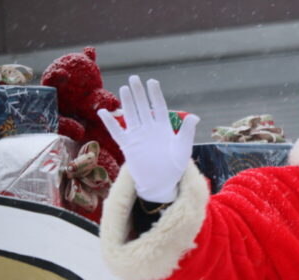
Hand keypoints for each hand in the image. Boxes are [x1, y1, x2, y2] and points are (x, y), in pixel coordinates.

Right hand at [98, 75, 198, 202]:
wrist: (161, 183)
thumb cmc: (174, 166)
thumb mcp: (183, 149)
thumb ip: (187, 132)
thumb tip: (195, 117)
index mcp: (164, 128)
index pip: (159, 107)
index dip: (155, 94)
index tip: (152, 81)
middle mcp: (150, 129)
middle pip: (143, 107)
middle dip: (139, 93)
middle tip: (134, 78)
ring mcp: (138, 136)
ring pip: (131, 115)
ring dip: (127, 103)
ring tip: (124, 88)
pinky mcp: (128, 146)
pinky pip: (117, 132)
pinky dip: (110, 123)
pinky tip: (103, 112)